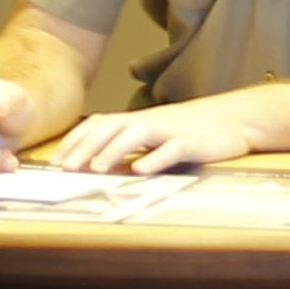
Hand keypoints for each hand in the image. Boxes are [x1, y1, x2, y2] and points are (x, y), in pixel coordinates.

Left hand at [56, 103, 254, 174]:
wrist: (234, 118)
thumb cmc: (190, 129)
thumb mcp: (156, 134)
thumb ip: (130, 144)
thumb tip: (96, 161)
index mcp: (138, 120)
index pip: (99, 125)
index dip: (75, 140)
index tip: (55, 160)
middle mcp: (149, 121)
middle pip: (111, 128)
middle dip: (86, 147)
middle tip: (65, 167)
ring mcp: (170, 130)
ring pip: (137, 134)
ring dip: (113, 150)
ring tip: (96, 169)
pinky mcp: (192, 142)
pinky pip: (171, 149)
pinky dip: (155, 159)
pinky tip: (141, 170)